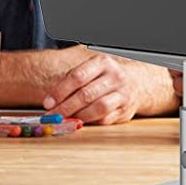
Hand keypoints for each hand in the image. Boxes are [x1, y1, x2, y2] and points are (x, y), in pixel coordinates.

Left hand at [42, 53, 173, 124]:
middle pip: (85, 94)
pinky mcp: (125, 110)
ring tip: (65, 120)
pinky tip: (80, 121)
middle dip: (65, 107)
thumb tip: (50, 102)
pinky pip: (104, 119)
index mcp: (103, 62)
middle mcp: (115, 76)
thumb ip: (73, 81)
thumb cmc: (106, 77)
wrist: (137, 83)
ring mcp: (122, 93)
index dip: (60, 91)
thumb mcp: (93, 69)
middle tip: (52, 117)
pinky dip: (90, 122)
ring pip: (97, 108)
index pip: (78, 76)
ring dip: (77, 116)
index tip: (48, 103)